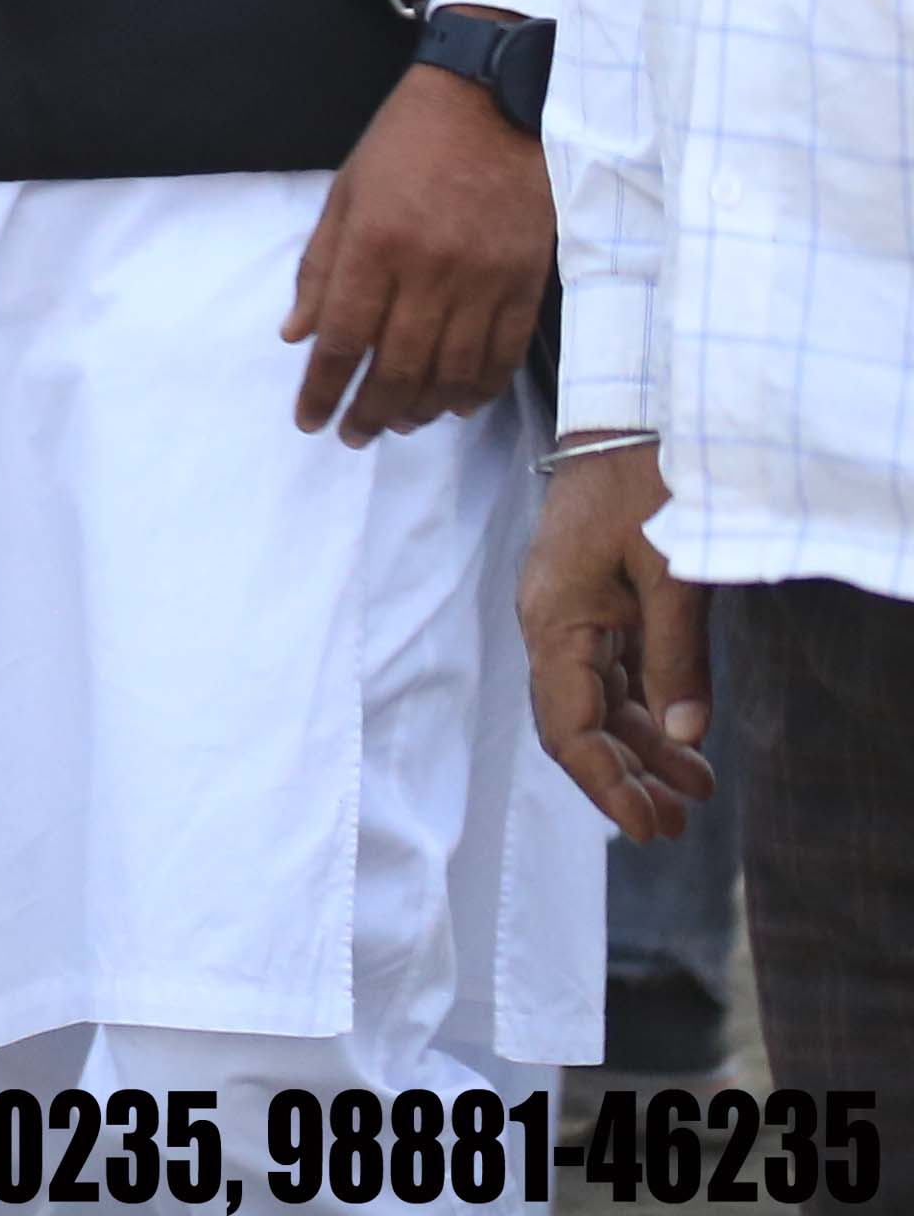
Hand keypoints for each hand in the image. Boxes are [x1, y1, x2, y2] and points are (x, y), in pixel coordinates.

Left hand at [284, 41, 553, 441]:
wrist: (494, 103)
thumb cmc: (406, 142)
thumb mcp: (345, 193)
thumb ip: (320, 268)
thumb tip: (297, 335)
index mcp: (375, 244)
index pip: (343, 338)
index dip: (323, 388)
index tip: (310, 421)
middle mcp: (430, 270)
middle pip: (398, 366)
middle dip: (370, 412)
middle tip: (354, 436)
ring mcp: (484, 279)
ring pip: (453, 371)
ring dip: (423, 409)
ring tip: (400, 424)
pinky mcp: (527, 281)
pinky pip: (504, 354)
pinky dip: (480, 389)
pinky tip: (458, 405)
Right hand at [521, 438, 715, 839]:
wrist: (628, 417)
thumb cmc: (646, 484)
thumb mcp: (674, 571)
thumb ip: (678, 656)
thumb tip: (687, 739)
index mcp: (555, 620)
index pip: (568, 727)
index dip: (606, 784)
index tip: (649, 828)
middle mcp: (552, 625)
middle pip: (579, 723)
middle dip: (626, 780)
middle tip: (677, 828)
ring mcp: (572, 614)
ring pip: (600, 703)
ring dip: (642, 751)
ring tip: (694, 795)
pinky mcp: (596, 602)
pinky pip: (614, 674)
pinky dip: (647, 712)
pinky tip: (685, 740)